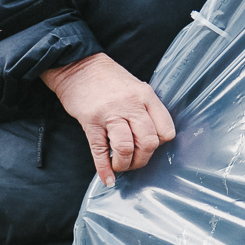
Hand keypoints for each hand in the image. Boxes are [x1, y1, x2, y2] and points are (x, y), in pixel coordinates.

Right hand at [40, 52, 177, 184]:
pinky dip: (104, 170)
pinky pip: (100, 151)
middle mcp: (132, 105)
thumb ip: (146, 108)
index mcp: (146, 96)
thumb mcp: (135, 86)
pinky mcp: (91, 122)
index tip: (150, 147)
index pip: (166, 130)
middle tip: (134, 161)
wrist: (78, 65)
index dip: (160, 145)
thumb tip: (152, 138)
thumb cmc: (108, 78)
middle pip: (148, 143)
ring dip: (125, 165)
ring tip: (120, 166)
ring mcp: (110, 113)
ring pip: (127, 148)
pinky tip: (107, 178)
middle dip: (143, 159)